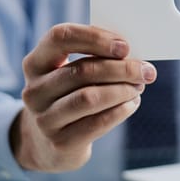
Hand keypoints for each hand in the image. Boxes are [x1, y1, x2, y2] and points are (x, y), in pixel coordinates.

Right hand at [10, 23, 156, 171]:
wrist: (46, 143)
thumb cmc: (68, 96)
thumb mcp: (68, 73)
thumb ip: (92, 57)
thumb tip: (129, 53)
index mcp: (35, 63)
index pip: (60, 37)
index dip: (94, 37)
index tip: (124, 46)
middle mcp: (34, 90)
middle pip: (82, 70)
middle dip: (120, 68)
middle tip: (145, 70)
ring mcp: (44, 119)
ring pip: (89, 98)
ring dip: (122, 90)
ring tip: (139, 86)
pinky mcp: (60, 142)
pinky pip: (97, 123)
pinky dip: (120, 110)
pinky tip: (132, 103)